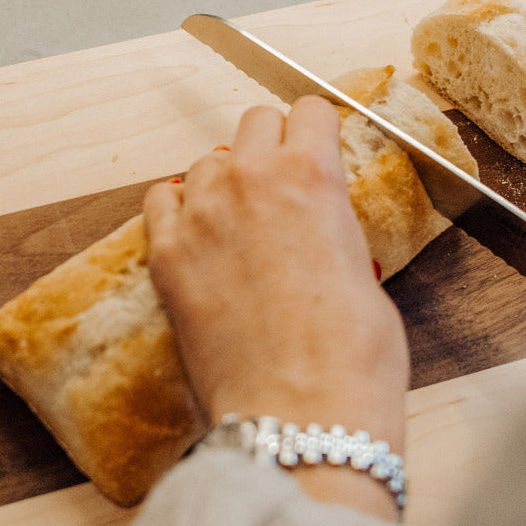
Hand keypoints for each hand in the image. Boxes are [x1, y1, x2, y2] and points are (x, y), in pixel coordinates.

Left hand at [144, 97, 409, 515]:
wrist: (300, 415)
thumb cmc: (349, 360)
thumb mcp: (365, 274)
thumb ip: (334, 228)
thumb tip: (320, 228)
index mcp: (312, 176)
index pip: (309, 110)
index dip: (316, 130)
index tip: (316, 144)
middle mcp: (250, 181)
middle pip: (253, 123)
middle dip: (270, 146)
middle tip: (281, 184)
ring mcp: (201, 216)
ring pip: (205, 163)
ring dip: (224, 180)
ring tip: (240, 222)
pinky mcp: (165, 256)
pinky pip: (160, 201)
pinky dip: (178, 209)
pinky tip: (196, 235)